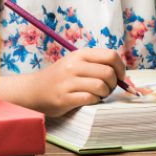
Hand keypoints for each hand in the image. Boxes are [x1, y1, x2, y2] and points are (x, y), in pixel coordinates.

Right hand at [0, 48, 125, 116]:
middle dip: (113, 83)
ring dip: (104, 93)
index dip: (120, 67)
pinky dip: (95, 101)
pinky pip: (90, 98)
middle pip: (108, 73)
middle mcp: (74, 66)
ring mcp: (68, 82)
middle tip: (108, 88)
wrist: (33, 91)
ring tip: (99, 94)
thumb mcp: (76, 62)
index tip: (120, 76)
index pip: (111, 56)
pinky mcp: (64, 98)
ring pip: (101, 86)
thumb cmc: (60, 77)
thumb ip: (96, 64)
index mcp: (80, 54)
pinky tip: (89, 100)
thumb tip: (122, 74)